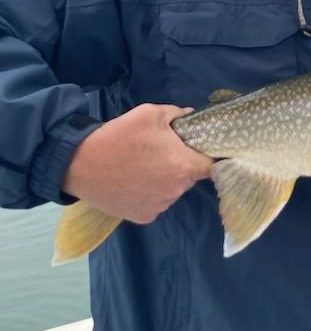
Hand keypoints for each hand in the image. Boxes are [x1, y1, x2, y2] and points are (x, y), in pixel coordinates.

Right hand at [62, 104, 214, 222]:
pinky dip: (148, 195)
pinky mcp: (142, 217)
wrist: (80, 165)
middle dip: (179, 165)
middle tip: (159, 154)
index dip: (205, 155)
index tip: (195, 149)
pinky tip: (132, 182)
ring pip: (171, 191)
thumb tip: (190, 116)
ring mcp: (159, 207)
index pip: (210, 164)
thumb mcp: (150, 114)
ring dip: (163, 181)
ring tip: (141, 167)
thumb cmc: (119, 136)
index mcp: (184, 166)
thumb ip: (177, 114)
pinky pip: (154, 204)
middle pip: (188, 177)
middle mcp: (176, 191)